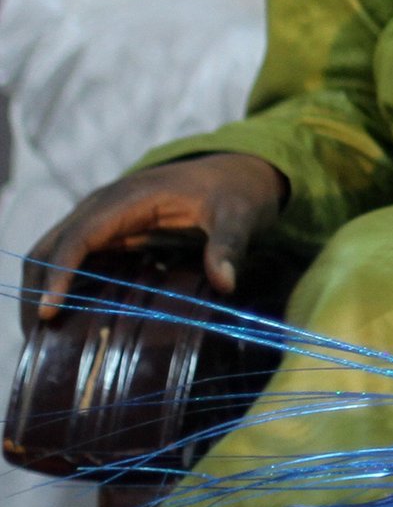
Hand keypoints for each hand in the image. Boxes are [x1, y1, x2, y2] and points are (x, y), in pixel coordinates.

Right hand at [24, 153, 286, 325]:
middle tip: (39, 335)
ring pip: (53, 251)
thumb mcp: (240, 215)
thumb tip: (225, 283)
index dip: (59, 273)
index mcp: (130, 197)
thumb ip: (229, 245)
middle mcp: (105, 205)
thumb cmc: (237, 191)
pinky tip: (69, 316)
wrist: (239, 171)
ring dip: (43, 287)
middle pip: (51, 245)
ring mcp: (103, 218)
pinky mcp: (109, 232)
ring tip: (45, 334)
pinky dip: (61, 283)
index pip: (79, 236)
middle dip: (38, 286)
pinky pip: (73, 257)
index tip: (48, 311)